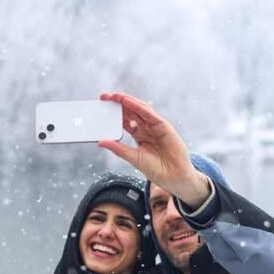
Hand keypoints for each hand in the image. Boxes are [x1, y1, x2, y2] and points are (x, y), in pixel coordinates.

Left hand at [97, 93, 210, 207]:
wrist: (173, 176)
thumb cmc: (156, 169)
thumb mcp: (133, 157)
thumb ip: (118, 148)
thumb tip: (101, 141)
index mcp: (139, 135)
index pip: (124, 120)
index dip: (113, 114)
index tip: (100, 109)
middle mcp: (147, 128)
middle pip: (131, 112)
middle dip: (118, 104)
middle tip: (104, 97)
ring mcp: (155, 126)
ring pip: (139, 109)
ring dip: (127, 101)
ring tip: (114, 96)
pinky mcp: (163, 126)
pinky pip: (149, 114)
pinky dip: (139, 107)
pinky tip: (128, 102)